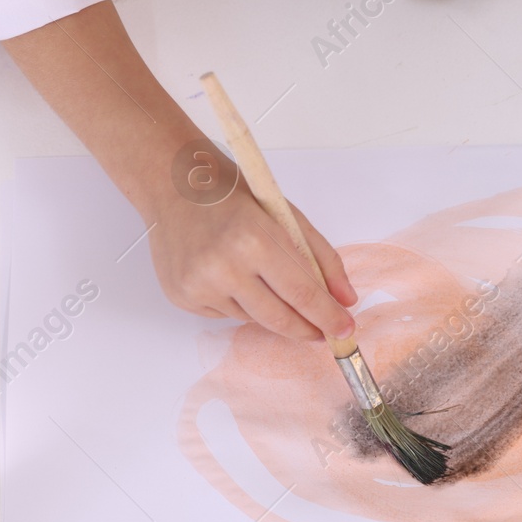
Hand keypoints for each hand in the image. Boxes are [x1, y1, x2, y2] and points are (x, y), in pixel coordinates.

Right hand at [146, 140, 358, 340]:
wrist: (175, 188)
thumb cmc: (234, 197)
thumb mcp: (286, 216)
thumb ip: (322, 258)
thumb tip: (346, 300)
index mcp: (254, 239)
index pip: (302, 292)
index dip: (327, 316)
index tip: (345, 330)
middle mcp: (223, 266)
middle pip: (279, 318)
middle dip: (307, 329)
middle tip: (323, 333)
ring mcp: (199, 285)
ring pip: (253, 319)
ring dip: (270, 309)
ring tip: (261, 277)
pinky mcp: (183, 296)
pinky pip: (225, 315)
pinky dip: (238, 303)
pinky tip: (229, 275)